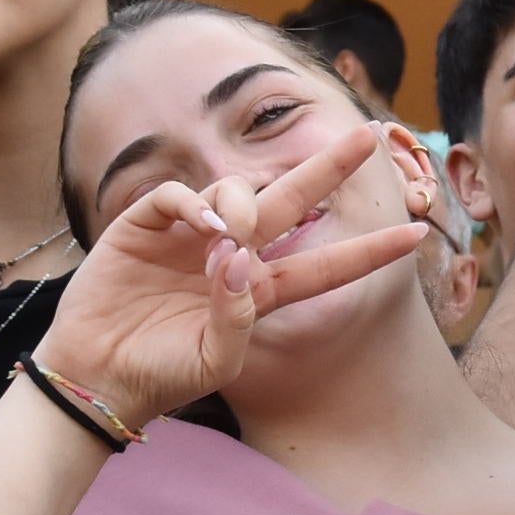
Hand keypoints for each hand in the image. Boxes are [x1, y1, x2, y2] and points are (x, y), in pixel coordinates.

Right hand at [34, 123, 426, 426]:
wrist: (99, 378)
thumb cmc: (163, 375)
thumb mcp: (216, 360)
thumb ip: (237, 316)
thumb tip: (238, 256)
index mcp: (260, 290)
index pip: (326, 264)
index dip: (369, 251)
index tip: (416, 233)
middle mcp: (233, 253)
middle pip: (292, 200)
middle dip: (330, 167)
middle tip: (368, 137)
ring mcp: (191, 235)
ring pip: (235, 189)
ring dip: (243, 203)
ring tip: (230, 234)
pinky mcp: (146, 225)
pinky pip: (179, 195)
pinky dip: (194, 201)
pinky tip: (204, 223)